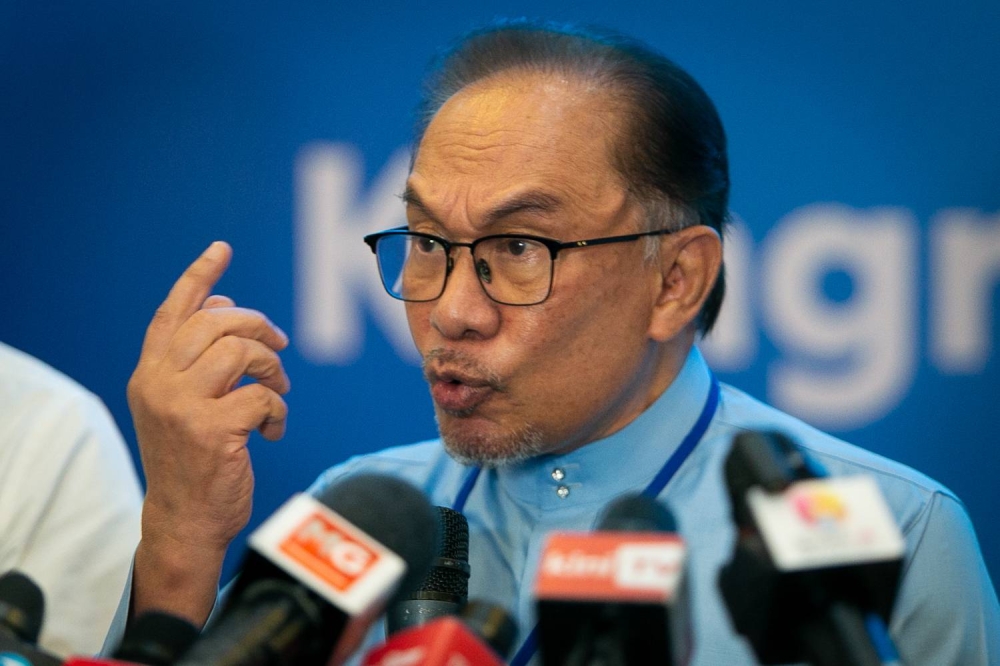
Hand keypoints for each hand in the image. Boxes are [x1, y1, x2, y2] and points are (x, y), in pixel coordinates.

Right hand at [128, 241, 289, 623]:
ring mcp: (182, 406)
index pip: (172, 312)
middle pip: (216, 322)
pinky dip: (278, 410)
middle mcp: (157, 384)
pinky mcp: (212, 431)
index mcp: (148, 373)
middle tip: (279, 348)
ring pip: (241, 351)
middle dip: (259, 326)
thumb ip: (195, 359)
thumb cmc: (191, 459)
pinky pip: (263, 396)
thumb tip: (223, 303)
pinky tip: (273, 431)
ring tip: (277, 389)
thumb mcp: (179, 405)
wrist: (183, 522)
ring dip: (272, 367)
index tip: (221, 248)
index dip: (199, 276)